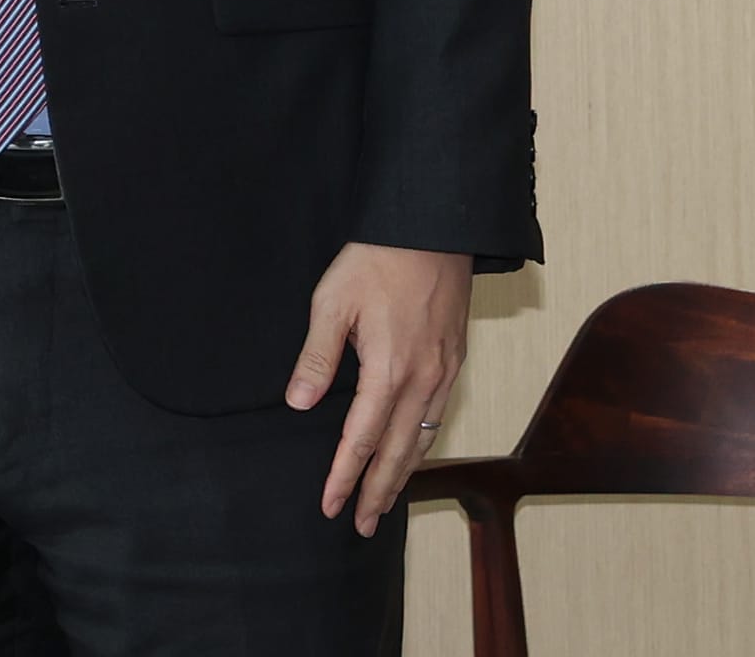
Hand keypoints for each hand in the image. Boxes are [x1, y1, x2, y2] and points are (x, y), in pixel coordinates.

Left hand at [287, 241, 472, 535]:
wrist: (434, 228)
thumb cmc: (377, 259)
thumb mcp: (333, 300)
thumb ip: (317, 356)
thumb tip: (299, 403)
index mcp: (388, 369)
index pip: (361, 438)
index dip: (344, 476)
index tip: (329, 505)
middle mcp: (423, 380)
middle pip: (397, 452)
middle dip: (378, 492)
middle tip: (362, 526)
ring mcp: (444, 372)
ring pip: (423, 439)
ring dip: (403, 475)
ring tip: (385, 503)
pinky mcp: (455, 361)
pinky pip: (438, 417)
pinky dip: (422, 445)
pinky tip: (411, 454)